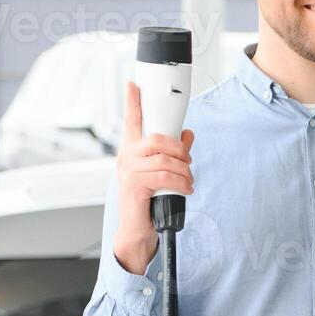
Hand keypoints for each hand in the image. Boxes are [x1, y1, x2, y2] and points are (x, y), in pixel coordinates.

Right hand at [115, 79, 195, 243]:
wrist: (138, 230)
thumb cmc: (149, 201)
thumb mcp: (163, 174)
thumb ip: (173, 154)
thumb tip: (187, 134)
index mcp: (132, 152)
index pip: (132, 122)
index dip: (133, 102)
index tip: (133, 85)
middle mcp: (127, 158)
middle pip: (157, 139)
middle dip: (179, 149)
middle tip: (188, 162)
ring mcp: (128, 172)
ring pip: (165, 160)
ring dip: (184, 171)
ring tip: (187, 182)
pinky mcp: (134, 186)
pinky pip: (165, 176)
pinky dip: (181, 183)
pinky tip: (185, 190)